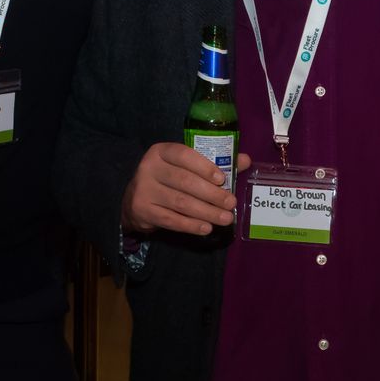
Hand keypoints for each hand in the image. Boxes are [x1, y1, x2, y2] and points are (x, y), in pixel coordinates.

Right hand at [122, 144, 252, 235]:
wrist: (134, 199)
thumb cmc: (168, 179)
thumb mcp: (185, 166)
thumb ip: (214, 163)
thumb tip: (245, 160)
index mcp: (161, 151)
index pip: (184, 155)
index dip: (204, 167)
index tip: (223, 180)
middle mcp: (149, 168)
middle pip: (184, 181)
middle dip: (212, 194)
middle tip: (231, 203)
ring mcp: (143, 190)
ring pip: (180, 202)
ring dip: (206, 212)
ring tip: (225, 218)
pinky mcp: (142, 210)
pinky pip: (170, 220)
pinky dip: (191, 225)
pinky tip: (206, 228)